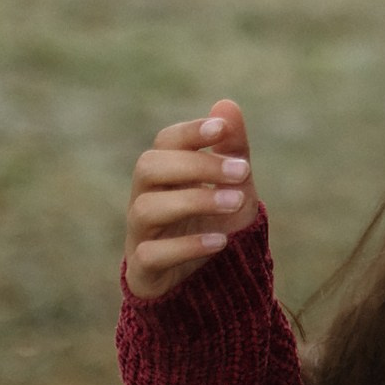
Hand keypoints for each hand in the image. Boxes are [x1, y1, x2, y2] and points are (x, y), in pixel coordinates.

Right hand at [125, 101, 256, 298]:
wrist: (207, 280)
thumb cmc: (214, 222)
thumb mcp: (233, 186)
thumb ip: (232, 149)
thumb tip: (227, 105)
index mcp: (165, 173)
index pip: (165, 141)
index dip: (189, 132)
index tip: (221, 128)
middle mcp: (146, 197)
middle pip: (148, 167)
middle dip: (195, 165)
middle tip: (243, 172)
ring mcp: (141, 233)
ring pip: (147, 208)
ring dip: (194, 201)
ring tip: (236, 202)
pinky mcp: (144, 269)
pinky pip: (151, 254)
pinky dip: (185, 246)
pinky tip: (219, 240)